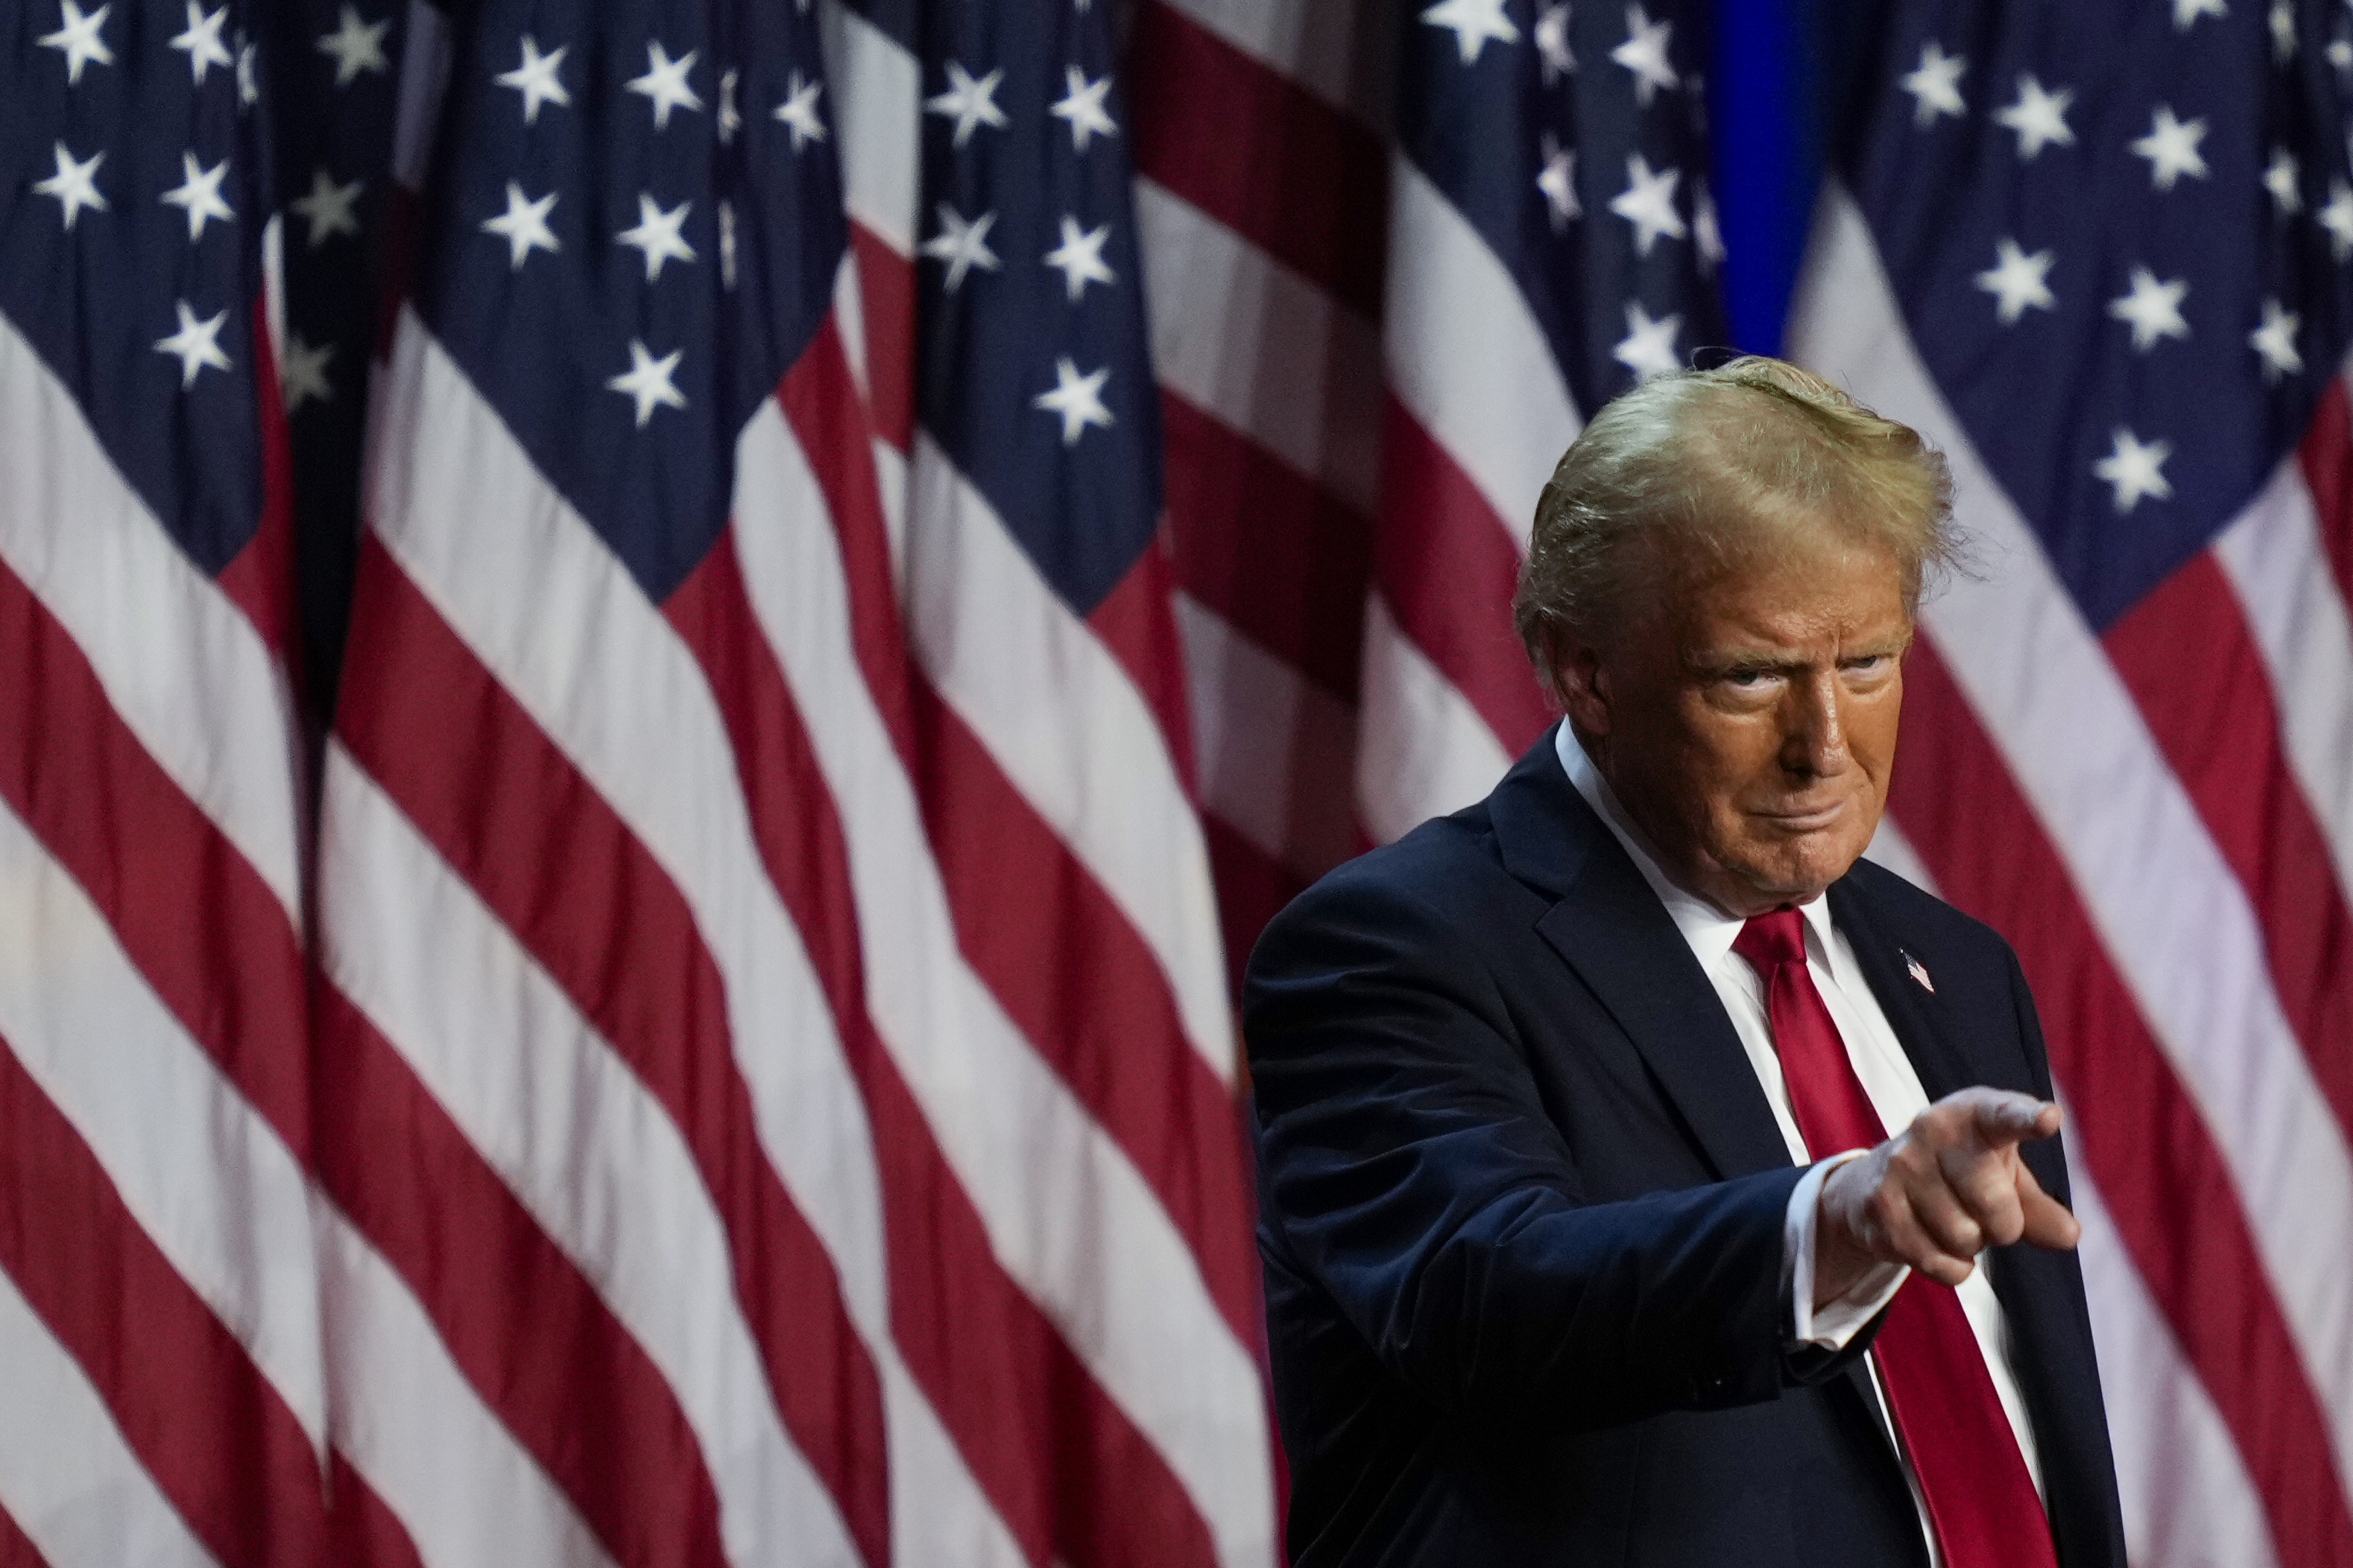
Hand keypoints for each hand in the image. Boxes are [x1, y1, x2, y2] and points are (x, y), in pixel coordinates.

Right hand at [1814, 1087, 2079, 1307]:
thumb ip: (2040, 1207)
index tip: (2050, 1119)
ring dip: (1970, 1245)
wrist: (1875, 1182)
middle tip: (1986, 1213)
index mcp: (1973, 1114)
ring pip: (1966, 1239)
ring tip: (1951, 1219)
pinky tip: (1935, 1242)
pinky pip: (1942, 1264)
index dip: (2027, 1118)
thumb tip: (2069, 1236)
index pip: (2003, 1115)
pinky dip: (1952, 1268)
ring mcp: (1901, 1165)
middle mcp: (1932, 1129)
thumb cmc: (1961, 1174)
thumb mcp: (2005, 1178)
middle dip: (2003, 1226)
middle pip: (1995, 1205)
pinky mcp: (1880, 1205)